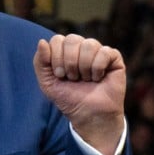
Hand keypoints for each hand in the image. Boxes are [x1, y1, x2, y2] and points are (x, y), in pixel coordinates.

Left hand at [33, 34, 125, 154]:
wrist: (88, 115)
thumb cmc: (68, 98)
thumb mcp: (47, 82)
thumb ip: (40, 62)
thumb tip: (42, 41)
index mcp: (65, 50)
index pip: (57, 40)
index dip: (56, 58)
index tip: (60, 75)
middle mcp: (81, 47)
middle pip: (72, 39)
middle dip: (70, 63)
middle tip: (73, 78)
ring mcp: (98, 51)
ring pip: (89, 44)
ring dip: (84, 67)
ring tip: (85, 80)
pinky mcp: (113, 57)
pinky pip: (104, 52)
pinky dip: (98, 69)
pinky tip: (98, 78)